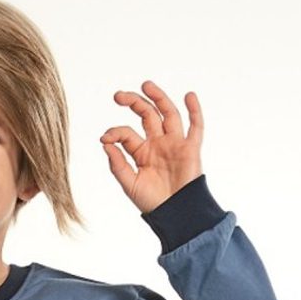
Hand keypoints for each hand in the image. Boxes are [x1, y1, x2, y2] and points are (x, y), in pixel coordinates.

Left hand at [100, 81, 203, 213]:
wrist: (174, 214)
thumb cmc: (152, 202)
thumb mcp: (129, 184)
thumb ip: (117, 164)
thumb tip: (106, 144)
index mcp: (142, 152)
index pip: (127, 133)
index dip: (115, 132)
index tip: (104, 138)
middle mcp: (158, 143)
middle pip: (147, 115)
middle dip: (134, 102)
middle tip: (118, 95)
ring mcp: (175, 143)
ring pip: (168, 113)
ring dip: (158, 97)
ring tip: (146, 85)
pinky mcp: (190, 148)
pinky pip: (195, 126)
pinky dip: (194, 111)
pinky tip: (189, 95)